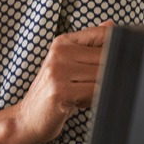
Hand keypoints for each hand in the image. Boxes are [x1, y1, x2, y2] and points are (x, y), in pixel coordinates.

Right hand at [13, 21, 113, 143]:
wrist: (28, 118)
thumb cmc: (51, 93)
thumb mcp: (68, 65)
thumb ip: (89, 46)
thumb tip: (112, 25)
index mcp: (62, 43)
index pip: (103, 35)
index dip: (116, 49)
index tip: (110, 64)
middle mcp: (59, 53)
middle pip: (107, 57)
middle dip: (107, 75)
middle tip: (89, 86)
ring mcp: (58, 71)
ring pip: (103, 75)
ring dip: (99, 89)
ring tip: (82, 95)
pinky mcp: (60, 90)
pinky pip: (95, 92)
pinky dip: (93, 100)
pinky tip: (78, 103)